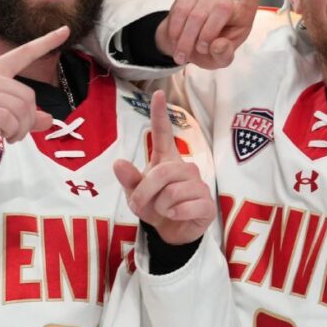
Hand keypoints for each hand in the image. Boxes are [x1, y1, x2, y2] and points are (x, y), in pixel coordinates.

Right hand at [0, 27, 68, 148]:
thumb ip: (23, 115)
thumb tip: (49, 119)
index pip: (23, 53)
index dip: (46, 42)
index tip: (65, 30)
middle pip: (28, 95)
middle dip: (29, 120)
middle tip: (18, 133)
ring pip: (20, 108)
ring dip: (20, 129)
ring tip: (11, 136)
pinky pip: (7, 118)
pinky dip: (12, 131)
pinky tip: (5, 136)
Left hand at [113, 91, 215, 244]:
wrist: (172, 232)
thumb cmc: (156, 207)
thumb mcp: (136, 196)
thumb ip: (129, 180)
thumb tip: (118, 163)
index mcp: (167, 161)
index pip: (163, 134)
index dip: (159, 114)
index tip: (158, 94)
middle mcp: (185, 168)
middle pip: (161, 173)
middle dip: (144, 193)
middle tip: (140, 206)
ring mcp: (199, 185)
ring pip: (172, 192)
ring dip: (161, 207)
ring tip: (165, 210)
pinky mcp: (207, 203)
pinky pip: (186, 206)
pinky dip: (176, 215)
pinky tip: (178, 216)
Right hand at [156, 0, 270, 67]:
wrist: (182, 46)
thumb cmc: (208, 52)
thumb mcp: (219, 61)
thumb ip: (223, 56)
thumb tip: (219, 45)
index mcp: (242, 15)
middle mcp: (227, 0)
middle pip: (220, 9)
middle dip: (206, 35)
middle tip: (199, 51)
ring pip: (197, 14)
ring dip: (187, 39)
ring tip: (183, 53)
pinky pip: (180, 11)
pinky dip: (176, 30)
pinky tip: (175, 39)